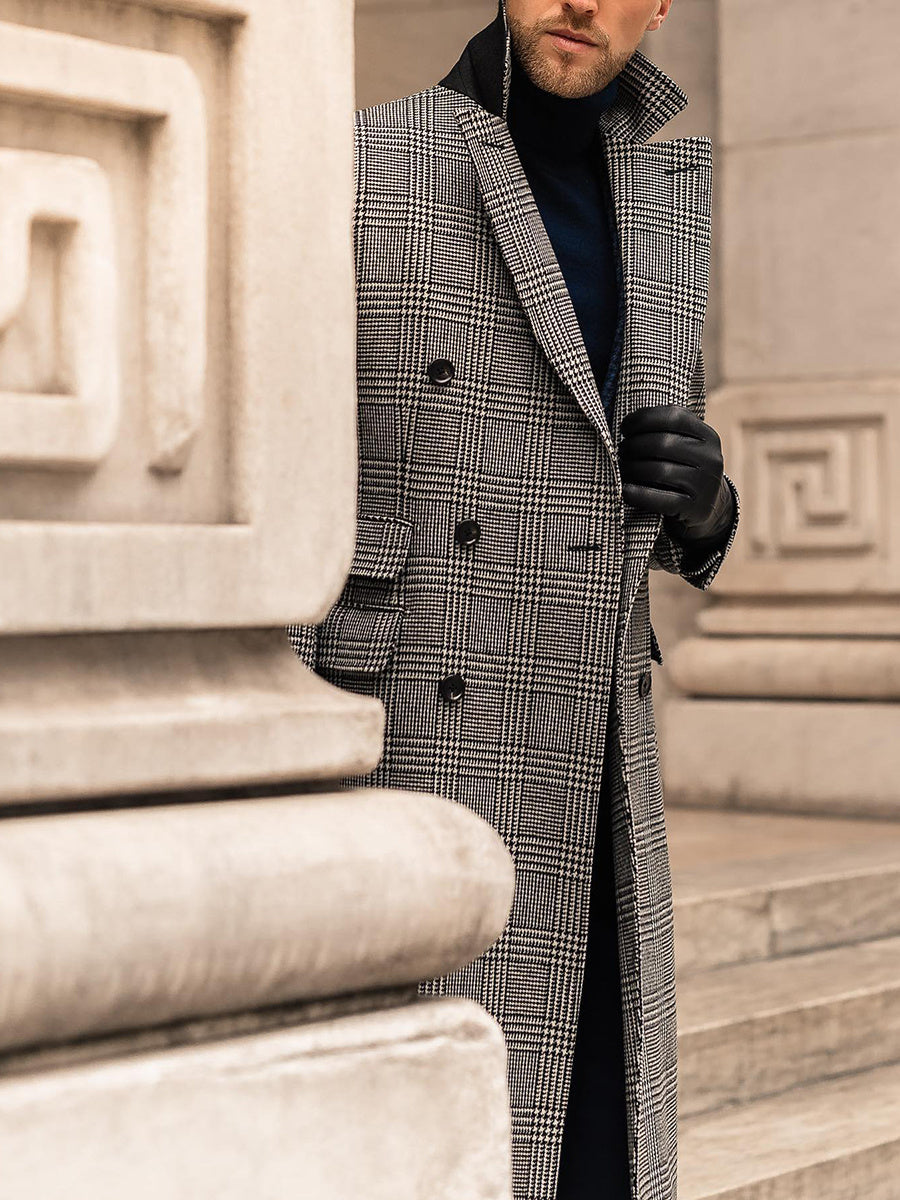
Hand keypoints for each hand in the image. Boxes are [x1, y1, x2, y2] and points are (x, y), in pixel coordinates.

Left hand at [617, 404, 733, 543]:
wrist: (707, 507)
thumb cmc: (683, 470)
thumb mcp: (685, 446)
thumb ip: (665, 431)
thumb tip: (627, 424)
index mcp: (707, 436)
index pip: (673, 417)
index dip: (643, 418)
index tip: (625, 427)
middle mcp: (710, 458)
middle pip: (662, 444)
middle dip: (633, 446)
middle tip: (621, 451)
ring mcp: (705, 485)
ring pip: (659, 471)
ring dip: (631, 469)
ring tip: (621, 469)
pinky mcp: (695, 508)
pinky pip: (661, 500)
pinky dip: (638, 495)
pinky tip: (625, 491)